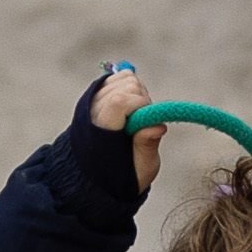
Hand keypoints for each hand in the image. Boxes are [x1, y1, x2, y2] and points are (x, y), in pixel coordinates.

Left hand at [90, 64, 159, 192]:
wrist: (97, 172)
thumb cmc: (123, 174)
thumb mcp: (140, 169)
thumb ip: (147, 146)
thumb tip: (157, 125)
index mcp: (101, 130)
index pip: (119, 101)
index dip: (141, 105)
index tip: (148, 121)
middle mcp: (94, 109)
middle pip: (127, 86)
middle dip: (142, 100)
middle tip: (142, 123)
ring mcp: (94, 97)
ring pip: (126, 78)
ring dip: (138, 94)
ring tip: (136, 116)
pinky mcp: (99, 91)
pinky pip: (121, 77)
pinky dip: (132, 88)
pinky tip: (131, 107)